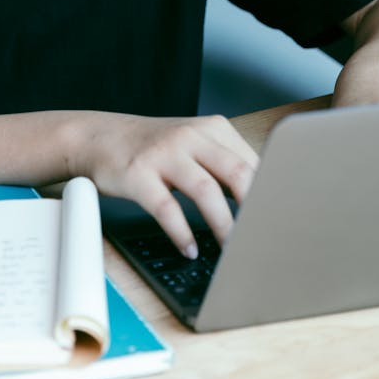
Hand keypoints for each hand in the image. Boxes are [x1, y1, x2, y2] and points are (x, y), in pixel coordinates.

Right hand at [68, 111, 257, 257]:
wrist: (100, 137)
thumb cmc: (154, 148)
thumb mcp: (194, 144)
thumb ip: (225, 164)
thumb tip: (262, 202)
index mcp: (212, 128)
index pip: (251, 162)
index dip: (268, 194)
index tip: (278, 221)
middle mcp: (190, 136)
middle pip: (235, 172)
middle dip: (253, 209)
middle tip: (262, 238)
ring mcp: (164, 154)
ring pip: (205, 191)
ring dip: (222, 225)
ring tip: (231, 251)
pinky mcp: (139, 174)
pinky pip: (166, 208)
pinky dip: (181, 233)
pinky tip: (190, 248)